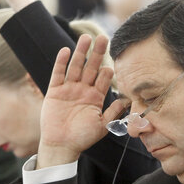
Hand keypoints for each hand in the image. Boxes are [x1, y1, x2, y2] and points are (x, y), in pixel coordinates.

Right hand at [37, 34, 126, 167]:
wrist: (62, 146)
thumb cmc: (82, 138)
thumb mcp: (102, 126)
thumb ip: (113, 113)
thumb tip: (128, 101)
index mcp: (95, 97)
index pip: (104, 79)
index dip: (108, 71)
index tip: (114, 63)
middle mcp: (83, 90)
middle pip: (91, 67)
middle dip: (97, 53)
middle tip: (103, 38)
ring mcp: (69, 89)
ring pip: (76, 66)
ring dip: (80, 52)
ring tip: (86, 37)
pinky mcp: (55, 91)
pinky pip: (58, 73)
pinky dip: (61, 62)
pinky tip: (66, 50)